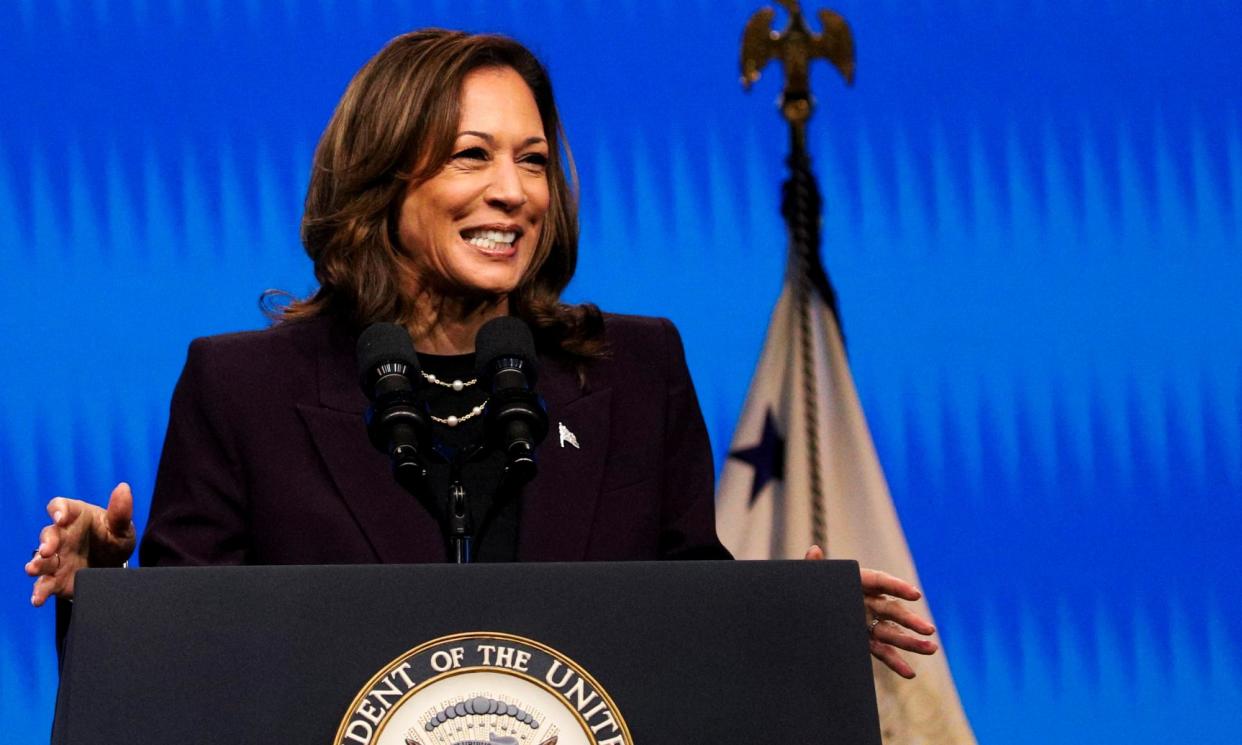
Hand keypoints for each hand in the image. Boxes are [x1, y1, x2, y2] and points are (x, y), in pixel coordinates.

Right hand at [25, 482, 136, 605]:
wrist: (114, 567)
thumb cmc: (114, 539)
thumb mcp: (121, 527)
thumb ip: (121, 511)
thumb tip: (124, 488)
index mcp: (75, 516)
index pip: (60, 507)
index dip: (58, 510)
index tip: (61, 517)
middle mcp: (61, 536)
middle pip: (48, 534)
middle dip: (46, 541)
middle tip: (47, 549)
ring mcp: (56, 558)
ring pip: (41, 560)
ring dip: (36, 564)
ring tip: (33, 569)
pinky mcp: (56, 578)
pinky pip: (44, 584)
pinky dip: (39, 591)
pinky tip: (38, 598)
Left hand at [804, 545, 937, 678]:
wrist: (801, 611)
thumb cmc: (808, 589)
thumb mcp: (809, 579)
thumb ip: (813, 568)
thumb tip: (814, 551)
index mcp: (857, 581)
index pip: (881, 582)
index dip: (897, 587)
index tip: (915, 594)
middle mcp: (867, 601)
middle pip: (892, 610)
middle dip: (910, 621)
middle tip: (929, 630)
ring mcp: (868, 621)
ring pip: (892, 633)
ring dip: (911, 642)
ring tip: (931, 649)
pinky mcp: (864, 639)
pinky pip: (881, 651)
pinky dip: (895, 662)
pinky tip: (910, 673)